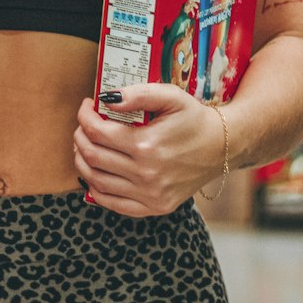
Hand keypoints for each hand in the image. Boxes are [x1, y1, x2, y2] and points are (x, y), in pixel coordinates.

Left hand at [73, 83, 224, 217]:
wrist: (221, 147)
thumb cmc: (193, 118)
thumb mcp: (170, 96)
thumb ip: (138, 94)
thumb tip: (106, 99)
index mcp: (147, 145)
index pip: (97, 131)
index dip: (85, 116)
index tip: (87, 105)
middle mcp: (146, 174)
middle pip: (93, 156)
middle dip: (80, 136)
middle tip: (84, 124)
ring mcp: (150, 195)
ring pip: (97, 181)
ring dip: (83, 160)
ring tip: (85, 144)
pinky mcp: (155, 207)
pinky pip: (113, 203)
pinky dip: (96, 188)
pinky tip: (95, 172)